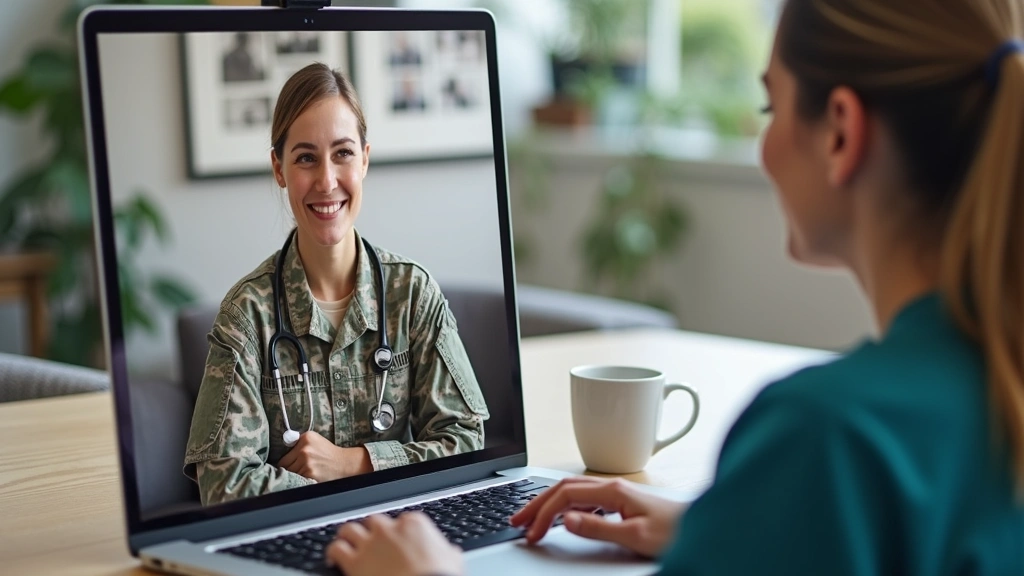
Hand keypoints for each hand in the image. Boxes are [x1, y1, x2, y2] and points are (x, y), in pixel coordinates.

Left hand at [278, 432, 371, 481]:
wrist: (344, 463)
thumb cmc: (328, 453)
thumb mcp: (315, 441)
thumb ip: (299, 443)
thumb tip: (282, 452)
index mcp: (305, 438)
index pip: (285, 453)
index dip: (287, 460)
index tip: (290, 463)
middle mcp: (304, 449)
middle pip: (284, 464)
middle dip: (289, 468)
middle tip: (297, 470)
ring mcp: (306, 462)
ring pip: (290, 473)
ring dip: (295, 476)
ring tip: (306, 473)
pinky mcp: (309, 473)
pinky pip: (297, 479)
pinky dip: (300, 480)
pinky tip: (308, 477)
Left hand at [327, 512, 462, 575]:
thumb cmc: (439, 575)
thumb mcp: (453, 561)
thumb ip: (448, 552)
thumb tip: (452, 553)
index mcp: (414, 524)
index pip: (402, 520)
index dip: (398, 532)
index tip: (398, 541)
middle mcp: (389, 529)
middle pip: (373, 520)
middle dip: (371, 530)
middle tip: (370, 539)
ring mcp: (370, 544)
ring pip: (349, 529)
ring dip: (348, 536)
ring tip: (346, 542)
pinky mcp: (354, 561)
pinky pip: (336, 549)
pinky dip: (333, 552)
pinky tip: (333, 558)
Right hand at [510, 477, 685, 557]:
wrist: (706, 528)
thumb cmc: (676, 532)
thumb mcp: (635, 536)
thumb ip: (598, 528)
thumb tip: (565, 519)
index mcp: (613, 490)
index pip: (566, 496)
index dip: (543, 513)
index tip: (531, 532)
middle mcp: (613, 486)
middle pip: (564, 488)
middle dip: (537, 503)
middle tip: (517, 520)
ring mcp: (618, 492)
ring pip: (573, 491)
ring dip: (550, 504)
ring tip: (533, 519)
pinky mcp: (623, 500)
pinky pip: (586, 497)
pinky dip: (566, 506)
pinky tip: (564, 517)